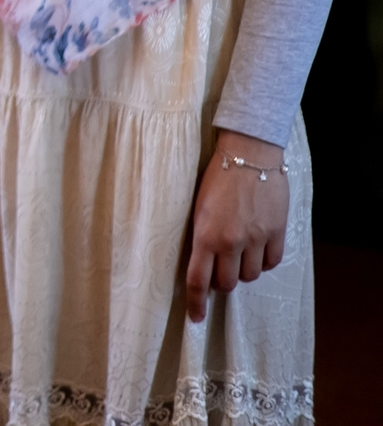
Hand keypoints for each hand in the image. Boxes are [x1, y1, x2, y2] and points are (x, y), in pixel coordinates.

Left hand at [183, 129, 289, 321]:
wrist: (248, 154)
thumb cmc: (215, 177)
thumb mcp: (197, 207)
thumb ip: (201, 236)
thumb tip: (201, 262)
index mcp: (205, 235)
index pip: (198, 280)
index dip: (196, 304)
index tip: (195, 318)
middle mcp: (231, 242)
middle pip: (227, 283)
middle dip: (221, 282)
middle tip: (219, 270)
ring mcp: (257, 239)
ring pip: (250, 275)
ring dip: (242, 271)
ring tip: (238, 253)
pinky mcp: (277, 232)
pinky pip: (272, 263)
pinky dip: (264, 263)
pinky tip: (258, 251)